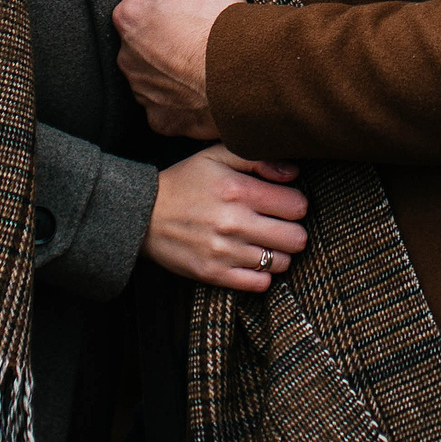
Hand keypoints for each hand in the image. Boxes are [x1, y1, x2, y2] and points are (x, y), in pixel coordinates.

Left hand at [113, 0, 243, 139]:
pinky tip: (204, 88)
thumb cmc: (216, 19)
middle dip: (171, 33)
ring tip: (207, 60)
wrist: (240, 71)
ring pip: (158, 74)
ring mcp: (143, 92)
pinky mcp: (161, 119)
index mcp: (129, 16)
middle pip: (149, 38)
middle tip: (202, 29)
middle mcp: (126, 57)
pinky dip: (184, 100)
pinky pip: (170, 107)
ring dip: (176, 68)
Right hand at [146, 146, 307, 291]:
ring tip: (263, 242)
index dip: (295, 203)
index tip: (284, 203)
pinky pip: (260, 285)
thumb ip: (257, 158)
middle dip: (293, 230)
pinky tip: (250, 259)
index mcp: (238, 190)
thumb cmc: (185, 182)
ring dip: (277, 253)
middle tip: (278, 225)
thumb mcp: (216, 156)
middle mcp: (234, 223)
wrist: (143, 215)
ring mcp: (225, 252)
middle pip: (297, 238)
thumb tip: (294, 173)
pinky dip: (261, 274)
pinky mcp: (214, 275)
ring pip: (281, 263)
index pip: (297, 206)